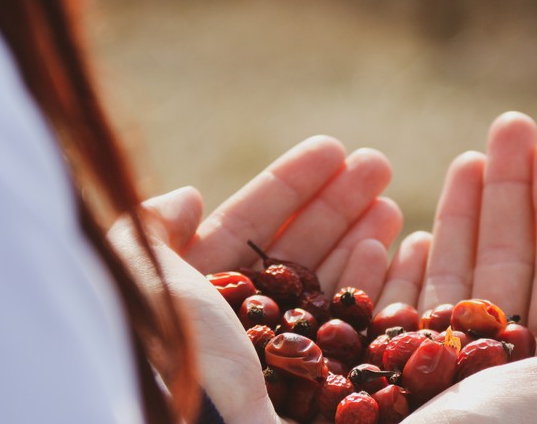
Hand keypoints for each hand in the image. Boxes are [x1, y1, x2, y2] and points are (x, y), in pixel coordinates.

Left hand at [110, 136, 402, 422]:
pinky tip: (396, 248)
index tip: (330, 148)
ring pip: (325, 286)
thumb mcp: (140, 279)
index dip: (288, 185)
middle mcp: (238, 328)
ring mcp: (279, 359)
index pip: (246, 228)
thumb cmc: (174, 358)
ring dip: (359, 236)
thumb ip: (151, 231)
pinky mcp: (317, 387)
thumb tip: (191, 196)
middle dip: (335, 203)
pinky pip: (350, 329)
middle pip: (294, 251)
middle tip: (376, 163)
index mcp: (192, 300)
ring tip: (389, 200)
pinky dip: (373, 286)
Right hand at [378, 112, 536, 422]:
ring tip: (471, 159)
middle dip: (509, 190)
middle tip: (512, 124)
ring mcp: (423, 366)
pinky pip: (389, 301)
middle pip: (502, 258)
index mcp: (531, 372)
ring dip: (463, 212)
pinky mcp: (366, 368)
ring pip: (449, 272)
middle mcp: (481, 367)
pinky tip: (413, 226)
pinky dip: (400, 259)